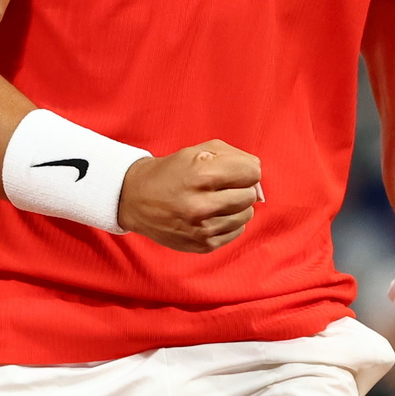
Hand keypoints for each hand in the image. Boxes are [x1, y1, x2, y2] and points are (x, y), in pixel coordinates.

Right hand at [115, 141, 260, 252]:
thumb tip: (259, 179)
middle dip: (239, 188)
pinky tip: (210, 215)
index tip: (231, 172)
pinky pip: (236, 231)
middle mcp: (201, 204)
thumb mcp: (200, 151)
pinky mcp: (202, 245)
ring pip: (246, 215)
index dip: (244, 170)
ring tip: (213, 201)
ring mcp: (202, 228)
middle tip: (219, 187)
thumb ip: (236, 158)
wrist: (135, 199)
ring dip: (235, 207)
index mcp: (201, 174)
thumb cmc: (173, 171)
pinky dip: (228, 222)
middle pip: (250, 195)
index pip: (252, 172)